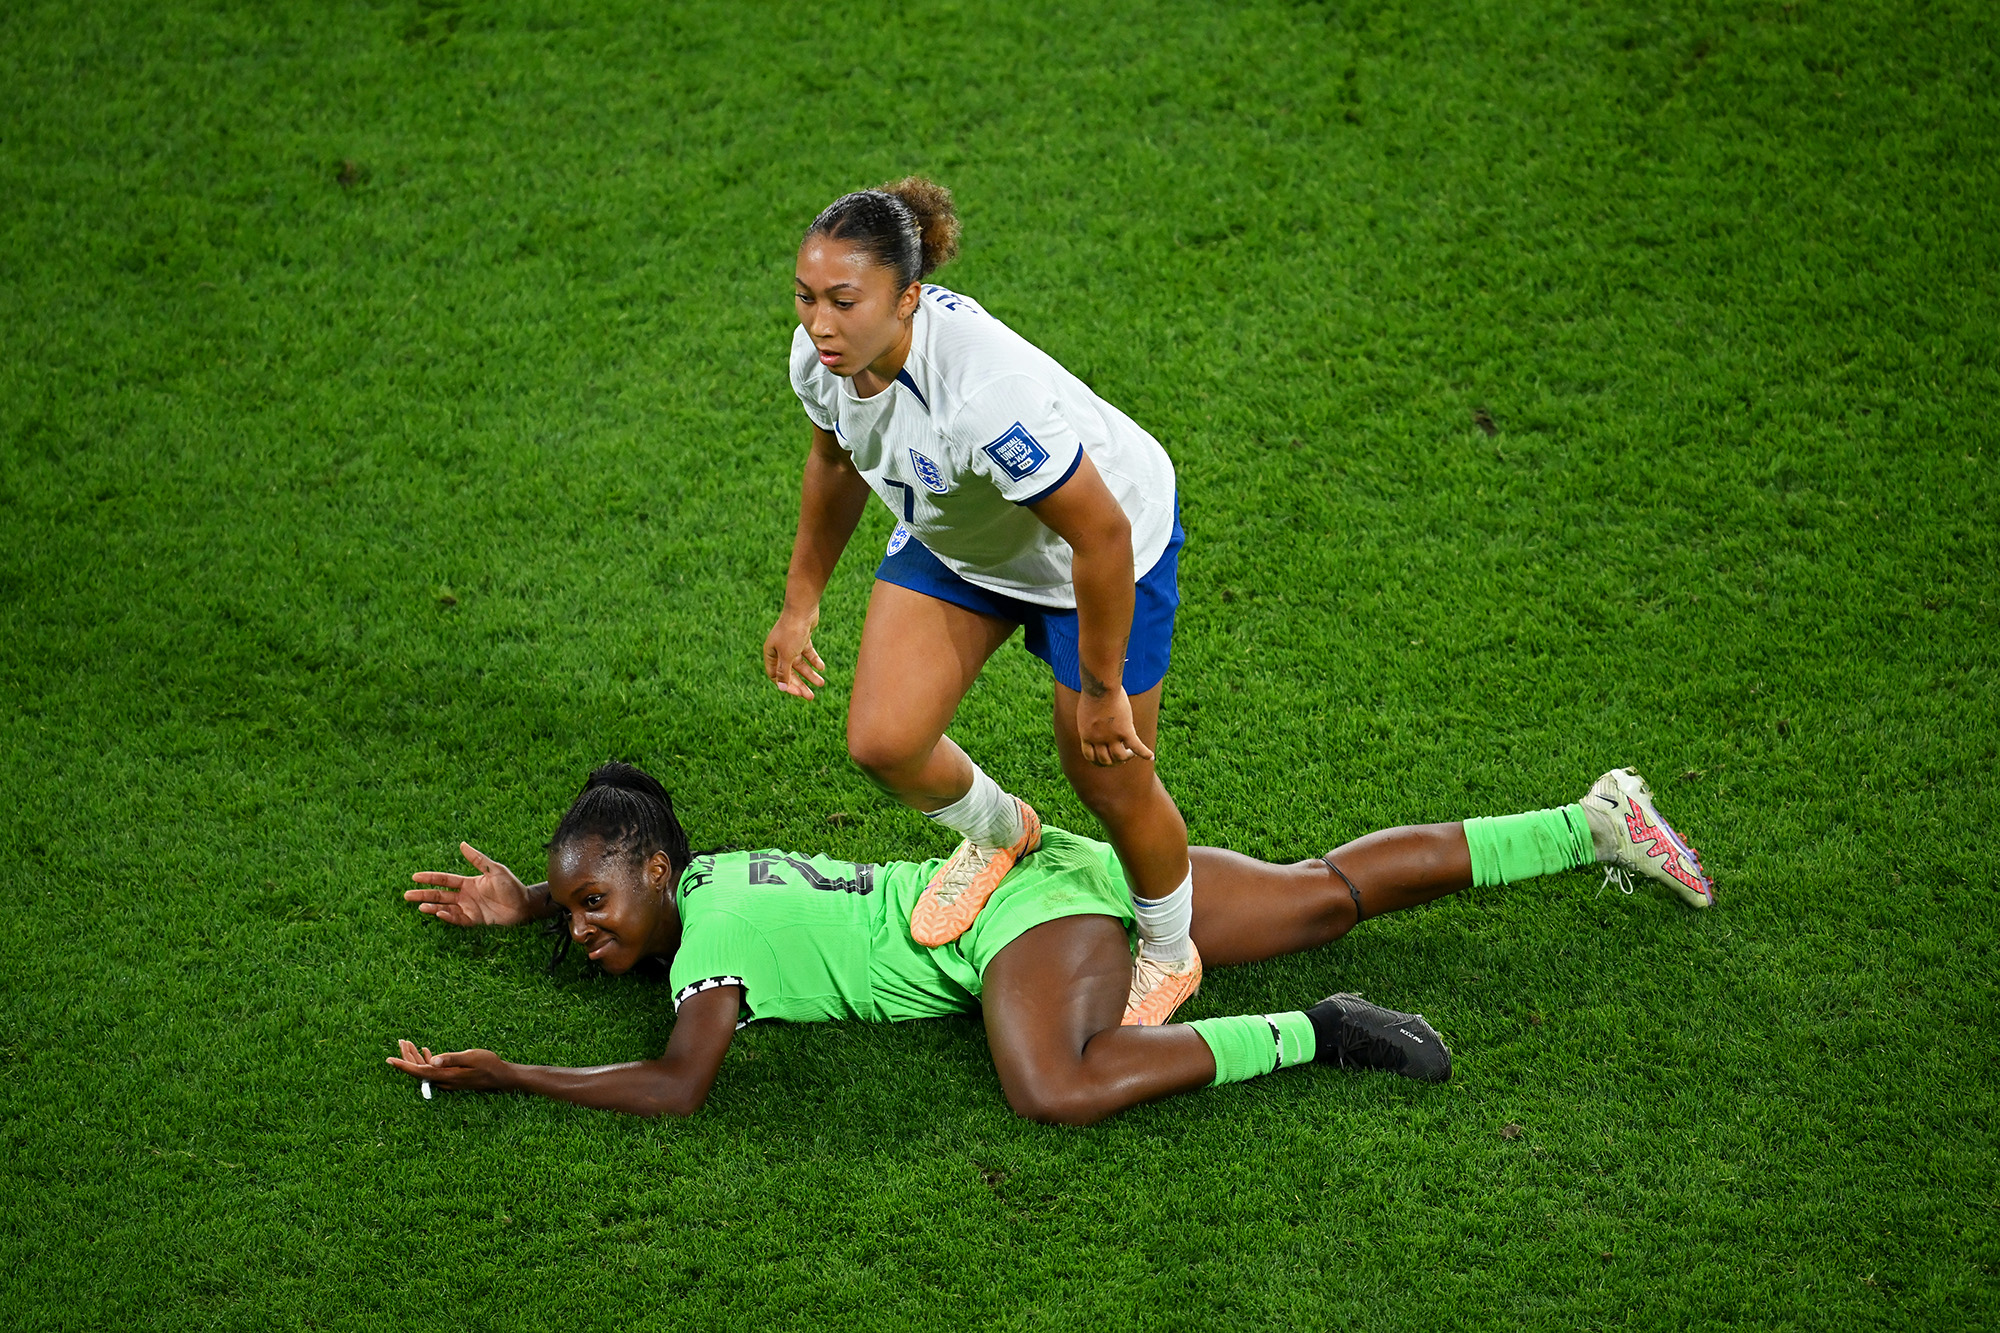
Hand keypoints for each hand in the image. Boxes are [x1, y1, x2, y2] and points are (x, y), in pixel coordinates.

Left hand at [386, 1040, 507, 1091]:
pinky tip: (425, 1050)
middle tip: (400, 1041)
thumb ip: (451, 1058)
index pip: (418, 1071)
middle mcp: (443, 1080)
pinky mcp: (451, 1077)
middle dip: (406, 1056)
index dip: (402, 1065)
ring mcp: (447, 1080)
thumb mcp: (471, 1057)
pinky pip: (433, 1070)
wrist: (502, 1077)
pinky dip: (426, 1060)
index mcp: (446, 1075)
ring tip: (407, 1043)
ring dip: (415, 1057)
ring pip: (424, 1069)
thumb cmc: (489, 1065)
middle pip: (418, 1070)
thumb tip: (433, 1060)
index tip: (389, 1060)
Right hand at [405, 842, 536, 927]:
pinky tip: (439, 913)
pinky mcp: (475, 920)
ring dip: (432, 906)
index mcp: (468, 882)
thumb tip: (462, 844)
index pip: (444, 880)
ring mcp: (469, 908)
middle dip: (423, 894)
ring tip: (420, 906)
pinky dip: (448, 917)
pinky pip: (458, 919)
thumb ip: (478, 859)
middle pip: (440, 895)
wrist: (524, 905)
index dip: (430, 878)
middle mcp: (465, 896)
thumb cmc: (511, 886)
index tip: (414, 877)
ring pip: (445, 907)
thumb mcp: (495, 870)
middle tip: (406, 895)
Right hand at [763, 605, 827, 699]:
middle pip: (790, 672)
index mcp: (771, 653)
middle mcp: (779, 649)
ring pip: (800, 664)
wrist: (802, 608)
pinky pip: (808, 653)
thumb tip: (781, 688)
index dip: (787, 686)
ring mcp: (791, 644)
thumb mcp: (788, 655)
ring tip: (822, 683)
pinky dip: (814, 660)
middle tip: (811, 696)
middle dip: (801, 684)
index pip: (776, 676)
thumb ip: (784, 672)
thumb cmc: (792, 632)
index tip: (799, 694)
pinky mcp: (802, 638)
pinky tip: (822, 667)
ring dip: (810, 674)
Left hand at [1077, 685, 1154, 766]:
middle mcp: (1097, 739)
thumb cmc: (1093, 692)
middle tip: (1121, 756)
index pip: (1090, 756)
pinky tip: (1150, 756)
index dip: (1098, 761)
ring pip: (1120, 757)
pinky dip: (1144, 753)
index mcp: (1086, 734)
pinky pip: (1136, 746)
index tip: (1105, 758)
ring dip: (1126, 757)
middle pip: (1105, 760)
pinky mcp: (1125, 730)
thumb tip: (1097, 718)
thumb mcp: (1087, 710)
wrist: (1100, 686)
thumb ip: (1091, 720)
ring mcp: (1111, 736)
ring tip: (1131, 753)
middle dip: (1113, 761)